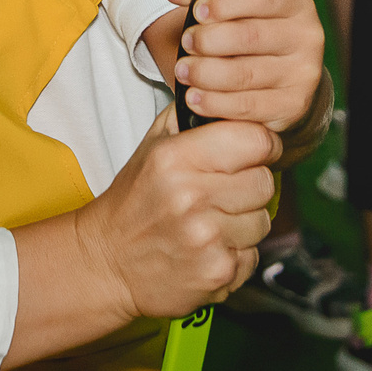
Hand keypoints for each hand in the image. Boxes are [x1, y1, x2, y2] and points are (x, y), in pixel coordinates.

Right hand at [72, 109, 279, 320]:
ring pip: (263, 221)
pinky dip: (236, 255)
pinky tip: (209, 249)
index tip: (255, 153)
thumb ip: (193, 115)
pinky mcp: (216, 273)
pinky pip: (253, 256)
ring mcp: (205, 238)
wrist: (107, 262)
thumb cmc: (135, 201)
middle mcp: (191, 197)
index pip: (255, 140)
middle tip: (224, 193)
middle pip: (264, 181)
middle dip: (250, 186)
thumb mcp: (154, 146)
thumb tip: (233, 97)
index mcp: (176, 158)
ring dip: (244, 223)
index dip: (262, 145)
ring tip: (212, 223)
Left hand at [166, 0, 323, 138]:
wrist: (285, 81)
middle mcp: (306, 37)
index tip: (198, 11)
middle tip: (186, 42)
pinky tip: (196, 97)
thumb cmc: (255, 36)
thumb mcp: (235, 5)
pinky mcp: (292, 106)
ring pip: (244, 74)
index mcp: (295, 4)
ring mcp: (303, 74)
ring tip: (183, 70)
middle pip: (250, 36)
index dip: (225, 2)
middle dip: (208, 40)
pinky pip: (247, 106)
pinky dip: (214, 102)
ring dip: (205, 73)